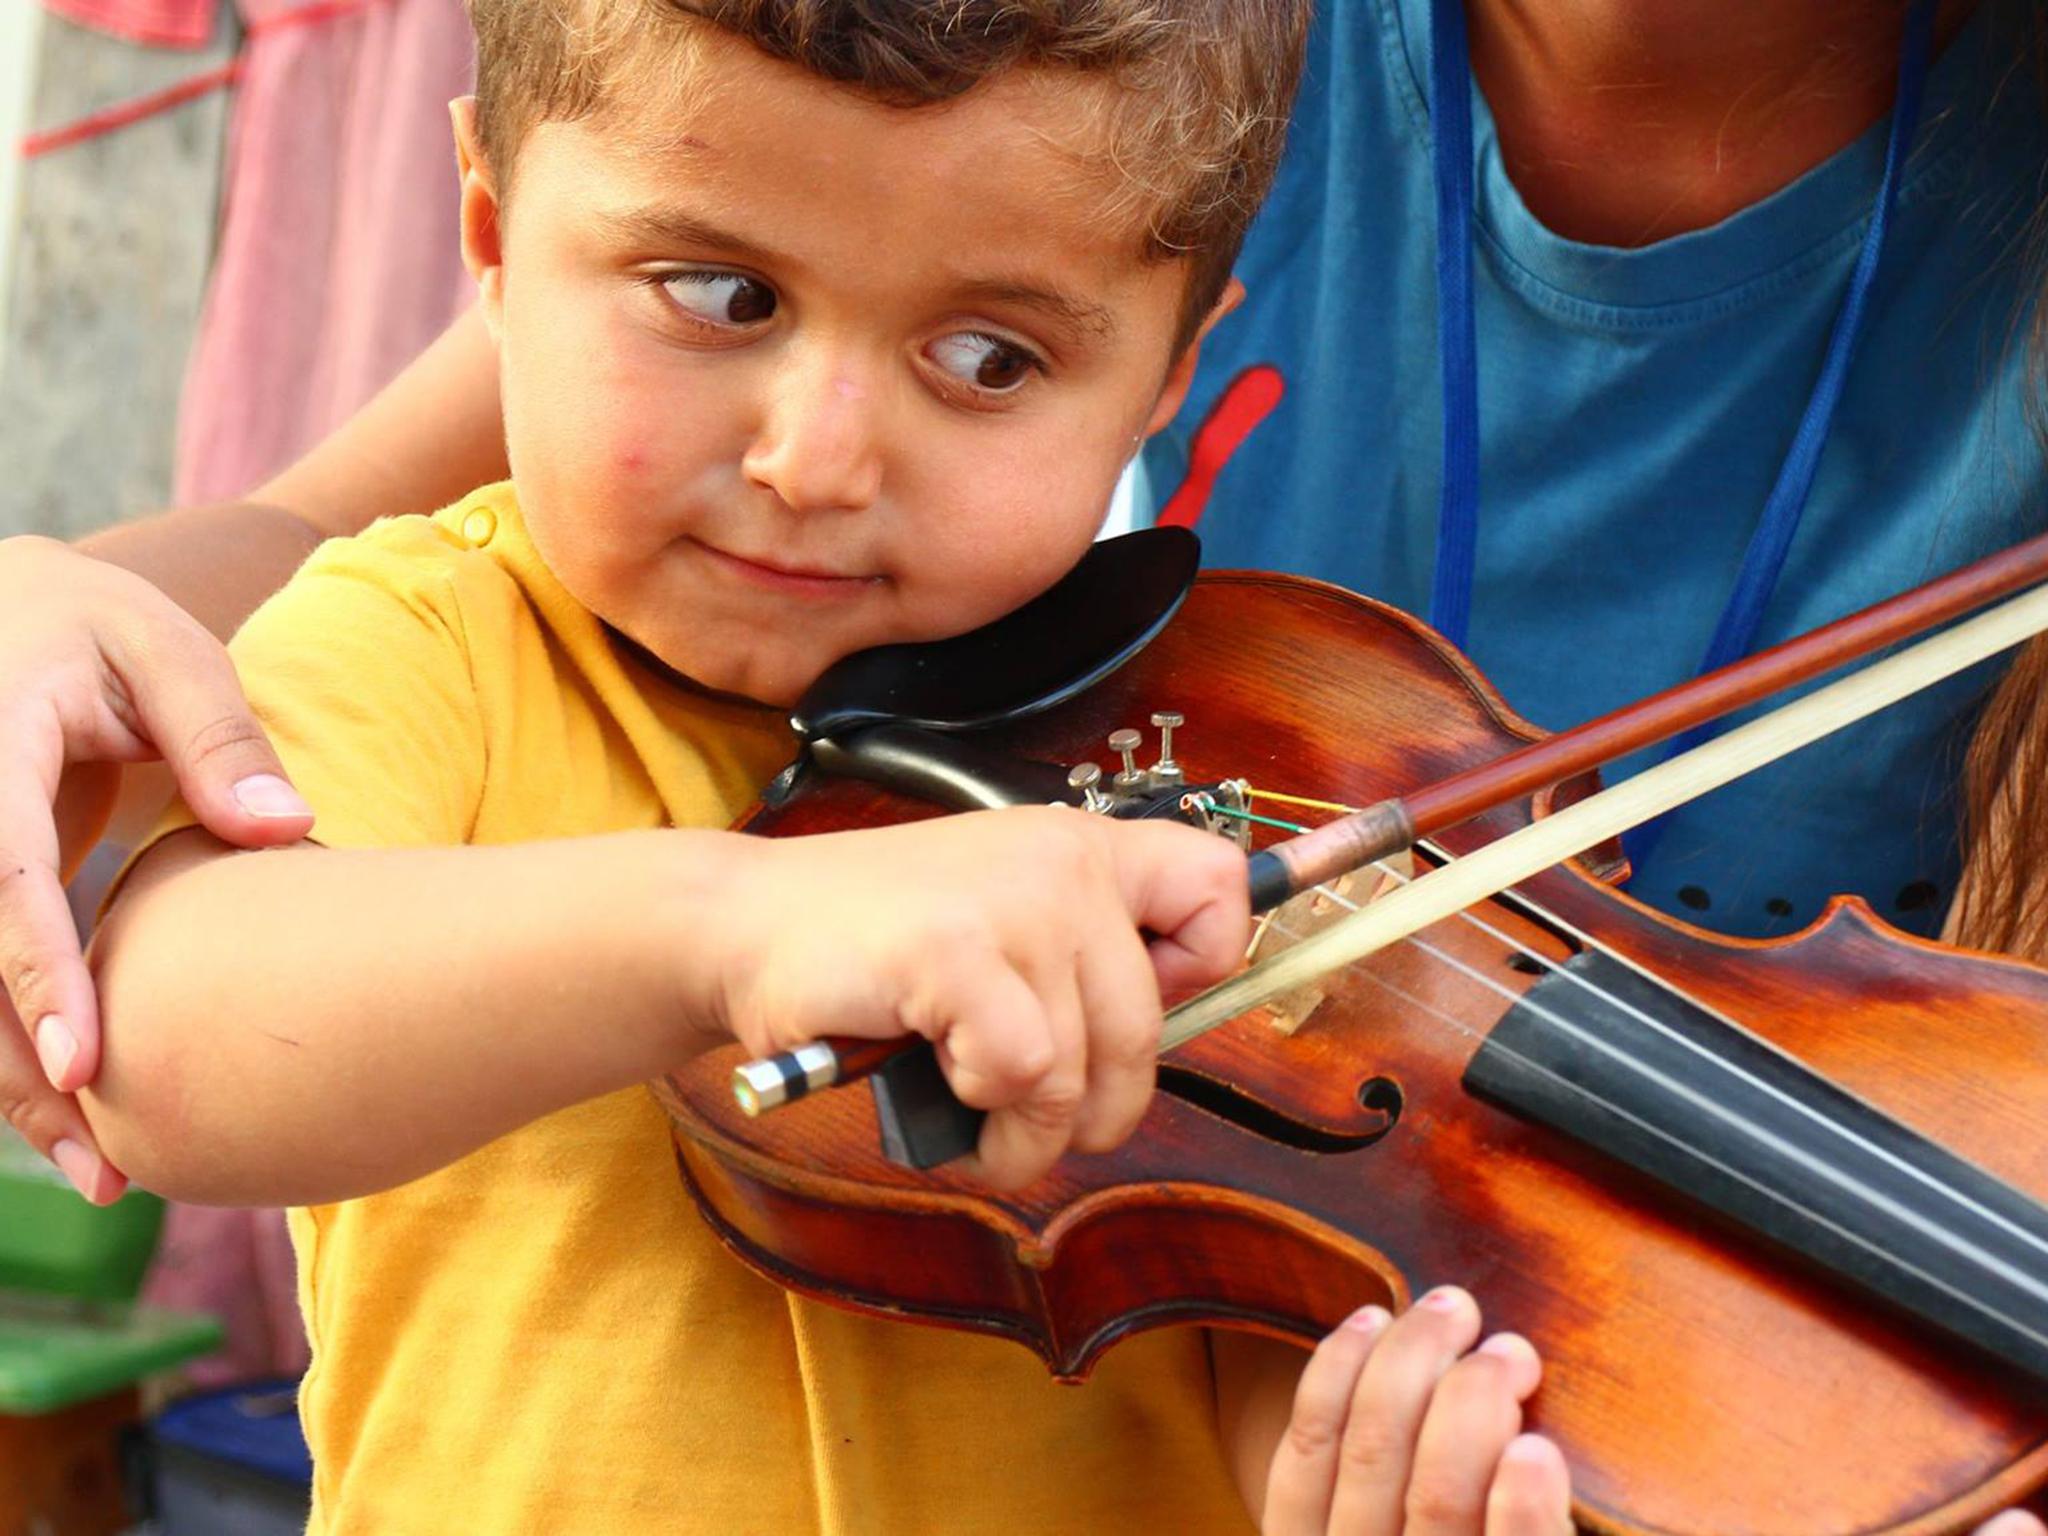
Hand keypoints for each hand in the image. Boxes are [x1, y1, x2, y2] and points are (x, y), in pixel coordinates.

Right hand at [0, 536, 313, 1199]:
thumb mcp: (166, 654)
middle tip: (107, 1167)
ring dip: (13, 1084)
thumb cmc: (101, 631)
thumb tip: (289, 831)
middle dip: (21, 1068)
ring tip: (105, 1176)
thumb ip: (219, 736)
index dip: (35, 974)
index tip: (83, 1063)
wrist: (12, 610)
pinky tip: (73, 1120)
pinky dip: (12, 1047)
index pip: (0, 875)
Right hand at [706, 806, 1248, 1189]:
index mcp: (1083, 847)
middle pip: (1147, 1030)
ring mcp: (1013, 905)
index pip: (1220, 890)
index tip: (1144, 1002)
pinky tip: (933, 1072)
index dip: (1200, 968)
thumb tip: (1181, 1018)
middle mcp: (1062, 863)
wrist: (745, 927)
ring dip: (1025, 1130)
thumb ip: (1088, 953)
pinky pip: (1021, 1073)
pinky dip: (976, 1105)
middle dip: (1094, 1109)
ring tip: (969, 1111)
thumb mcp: (1002, 917)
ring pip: (1079, 1070)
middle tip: (1031, 1117)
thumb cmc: (875, 943)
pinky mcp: (957, 953)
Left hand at [1262, 1288, 2047, 1535]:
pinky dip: (1328, 1393)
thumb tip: (2028, 1533)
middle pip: (1415, 1525)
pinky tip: (1369, 1326)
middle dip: (1452, 1427)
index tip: (1537, 1451)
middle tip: (1508, 1346)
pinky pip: (1300, 1475)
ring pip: (1354, 1488)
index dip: (1512, 1528)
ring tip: (1454, 1315)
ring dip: (1398, 1390)